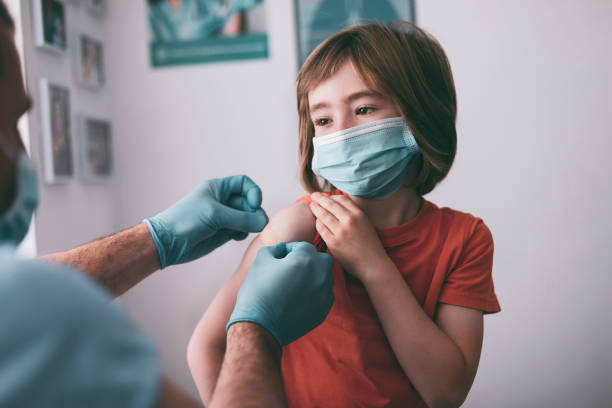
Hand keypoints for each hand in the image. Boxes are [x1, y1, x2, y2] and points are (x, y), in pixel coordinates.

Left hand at [145, 175, 267, 267]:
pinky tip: (235, 237)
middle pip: (249, 202)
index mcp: (218, 188)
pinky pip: (241, 230)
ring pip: (247, 218)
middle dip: (254, 212)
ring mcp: (223, 217)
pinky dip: (243, 233)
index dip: (253, 193)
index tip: (253, 205)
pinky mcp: (223, 233)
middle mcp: (223, 201)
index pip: (244, 184)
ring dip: (250, 224)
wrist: (168, 242)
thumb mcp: (215, 214)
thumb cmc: (185, 221)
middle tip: (256, 224)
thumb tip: (263, 222)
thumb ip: (241, 218)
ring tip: (244, 231)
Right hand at [227, 242, 333, 347]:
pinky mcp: (323, 311)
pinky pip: (325, 295)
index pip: (304, 246)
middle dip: (310, 260)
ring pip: (326, 277)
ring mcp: (324, 294)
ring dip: (315, 276)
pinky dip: (316, 293)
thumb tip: (283, 250)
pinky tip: (300, 298)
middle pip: (322, 259)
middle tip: (293, 268)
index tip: (281, 258)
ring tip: (296, 284)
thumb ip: (276, 248)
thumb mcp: (261, 260)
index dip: (291, 250)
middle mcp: (320, 275)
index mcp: (306, 259)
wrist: (260, 325)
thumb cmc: (258, 291)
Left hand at [309, 193, 387, 280]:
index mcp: (359, 214)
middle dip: (319, 199)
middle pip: (329, 204)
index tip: (326, 197)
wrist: (372, 264)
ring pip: (323, 215)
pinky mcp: (333, 243)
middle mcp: (349, 221)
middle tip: (313, 196)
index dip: (332, 196)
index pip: (341, 199)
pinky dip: (318, 223)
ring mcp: (340, 232)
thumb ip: (353, 214)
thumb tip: (338, 204)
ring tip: (312, 206)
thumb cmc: (369, 244)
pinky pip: (321, 229)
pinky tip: (317, 222)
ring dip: (316, 209)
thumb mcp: (365, 223)